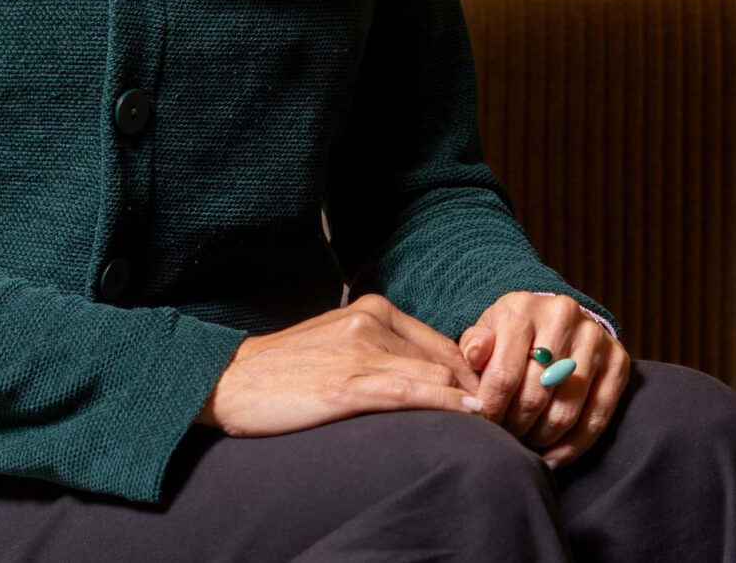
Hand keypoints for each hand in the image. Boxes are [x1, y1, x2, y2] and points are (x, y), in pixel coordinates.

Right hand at [195, 293, 481, 436]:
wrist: (228, 380)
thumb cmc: (284, 371)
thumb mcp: (339, 347)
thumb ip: (382, 353)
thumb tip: (431, 382)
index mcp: (373, 310)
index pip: (443, 345)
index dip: (473, 377)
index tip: (492, 404)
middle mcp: (372, 322)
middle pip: (447, 360)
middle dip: (480, 391)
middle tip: (507, 420)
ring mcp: (359, 352)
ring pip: (436, 376)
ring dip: (473, 403)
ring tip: (500, 426)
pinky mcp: (346, 384)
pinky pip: (411, 394)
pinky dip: (447, 406)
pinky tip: (471, 417)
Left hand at [457, 292, 626, 469]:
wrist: (555, 318)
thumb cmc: (512, 333)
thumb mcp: (487, 331)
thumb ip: (475, 345)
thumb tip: (474, 356)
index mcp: (522, 308)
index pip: (503, 374)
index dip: (492, 410)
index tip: (484, 426)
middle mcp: (563, 316)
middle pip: (536, 394)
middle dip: (516, 426)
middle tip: (506, 438)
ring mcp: (595, 338)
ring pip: (566, 410)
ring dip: (542, 437)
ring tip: (526, 443)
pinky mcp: (619, 360)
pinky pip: (599, 416)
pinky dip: (574, 446)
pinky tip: (553, 458)